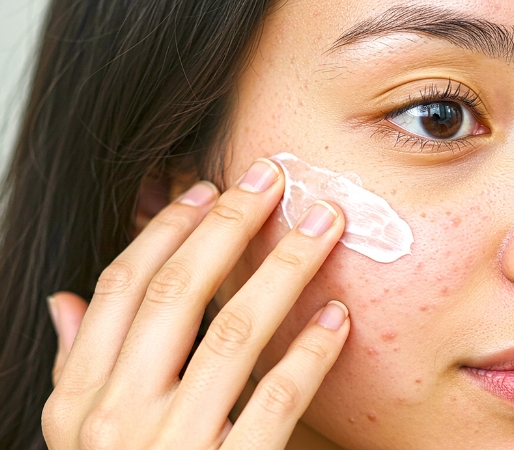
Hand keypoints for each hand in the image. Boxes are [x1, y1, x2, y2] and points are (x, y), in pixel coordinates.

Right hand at [43, 159, 349, 448]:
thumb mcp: (82, 437)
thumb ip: (80, 367)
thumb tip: (65, 302)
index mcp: (79, 400)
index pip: (121, 290)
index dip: (166, 231)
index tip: (208, 189)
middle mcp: (115, 418)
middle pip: (176, 294)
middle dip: (229, 226)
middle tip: (274, 181)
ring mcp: (170, 447)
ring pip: (232, 333)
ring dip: (282, 270)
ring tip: (321, 229)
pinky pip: (276, 401)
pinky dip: (310, 354)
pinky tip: (338, 319)